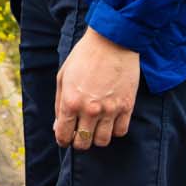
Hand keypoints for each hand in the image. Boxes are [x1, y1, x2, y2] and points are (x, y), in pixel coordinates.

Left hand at [54, 28, 139, 149]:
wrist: (112, 42)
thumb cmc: (84, 57)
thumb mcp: (63, 78)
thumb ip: (59, 105)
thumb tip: (58, 127)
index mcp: (70, 102)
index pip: (63, 135)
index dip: (63, 140)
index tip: (65, 137)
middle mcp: (90, 110)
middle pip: (83, 143)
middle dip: (78, 141)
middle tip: (80, 133)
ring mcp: (110, 109)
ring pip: (103, 141)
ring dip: (97, 138)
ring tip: (95, 127)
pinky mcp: (127, 106)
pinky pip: (121, 131)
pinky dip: (114, 130)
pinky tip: (110, 121)